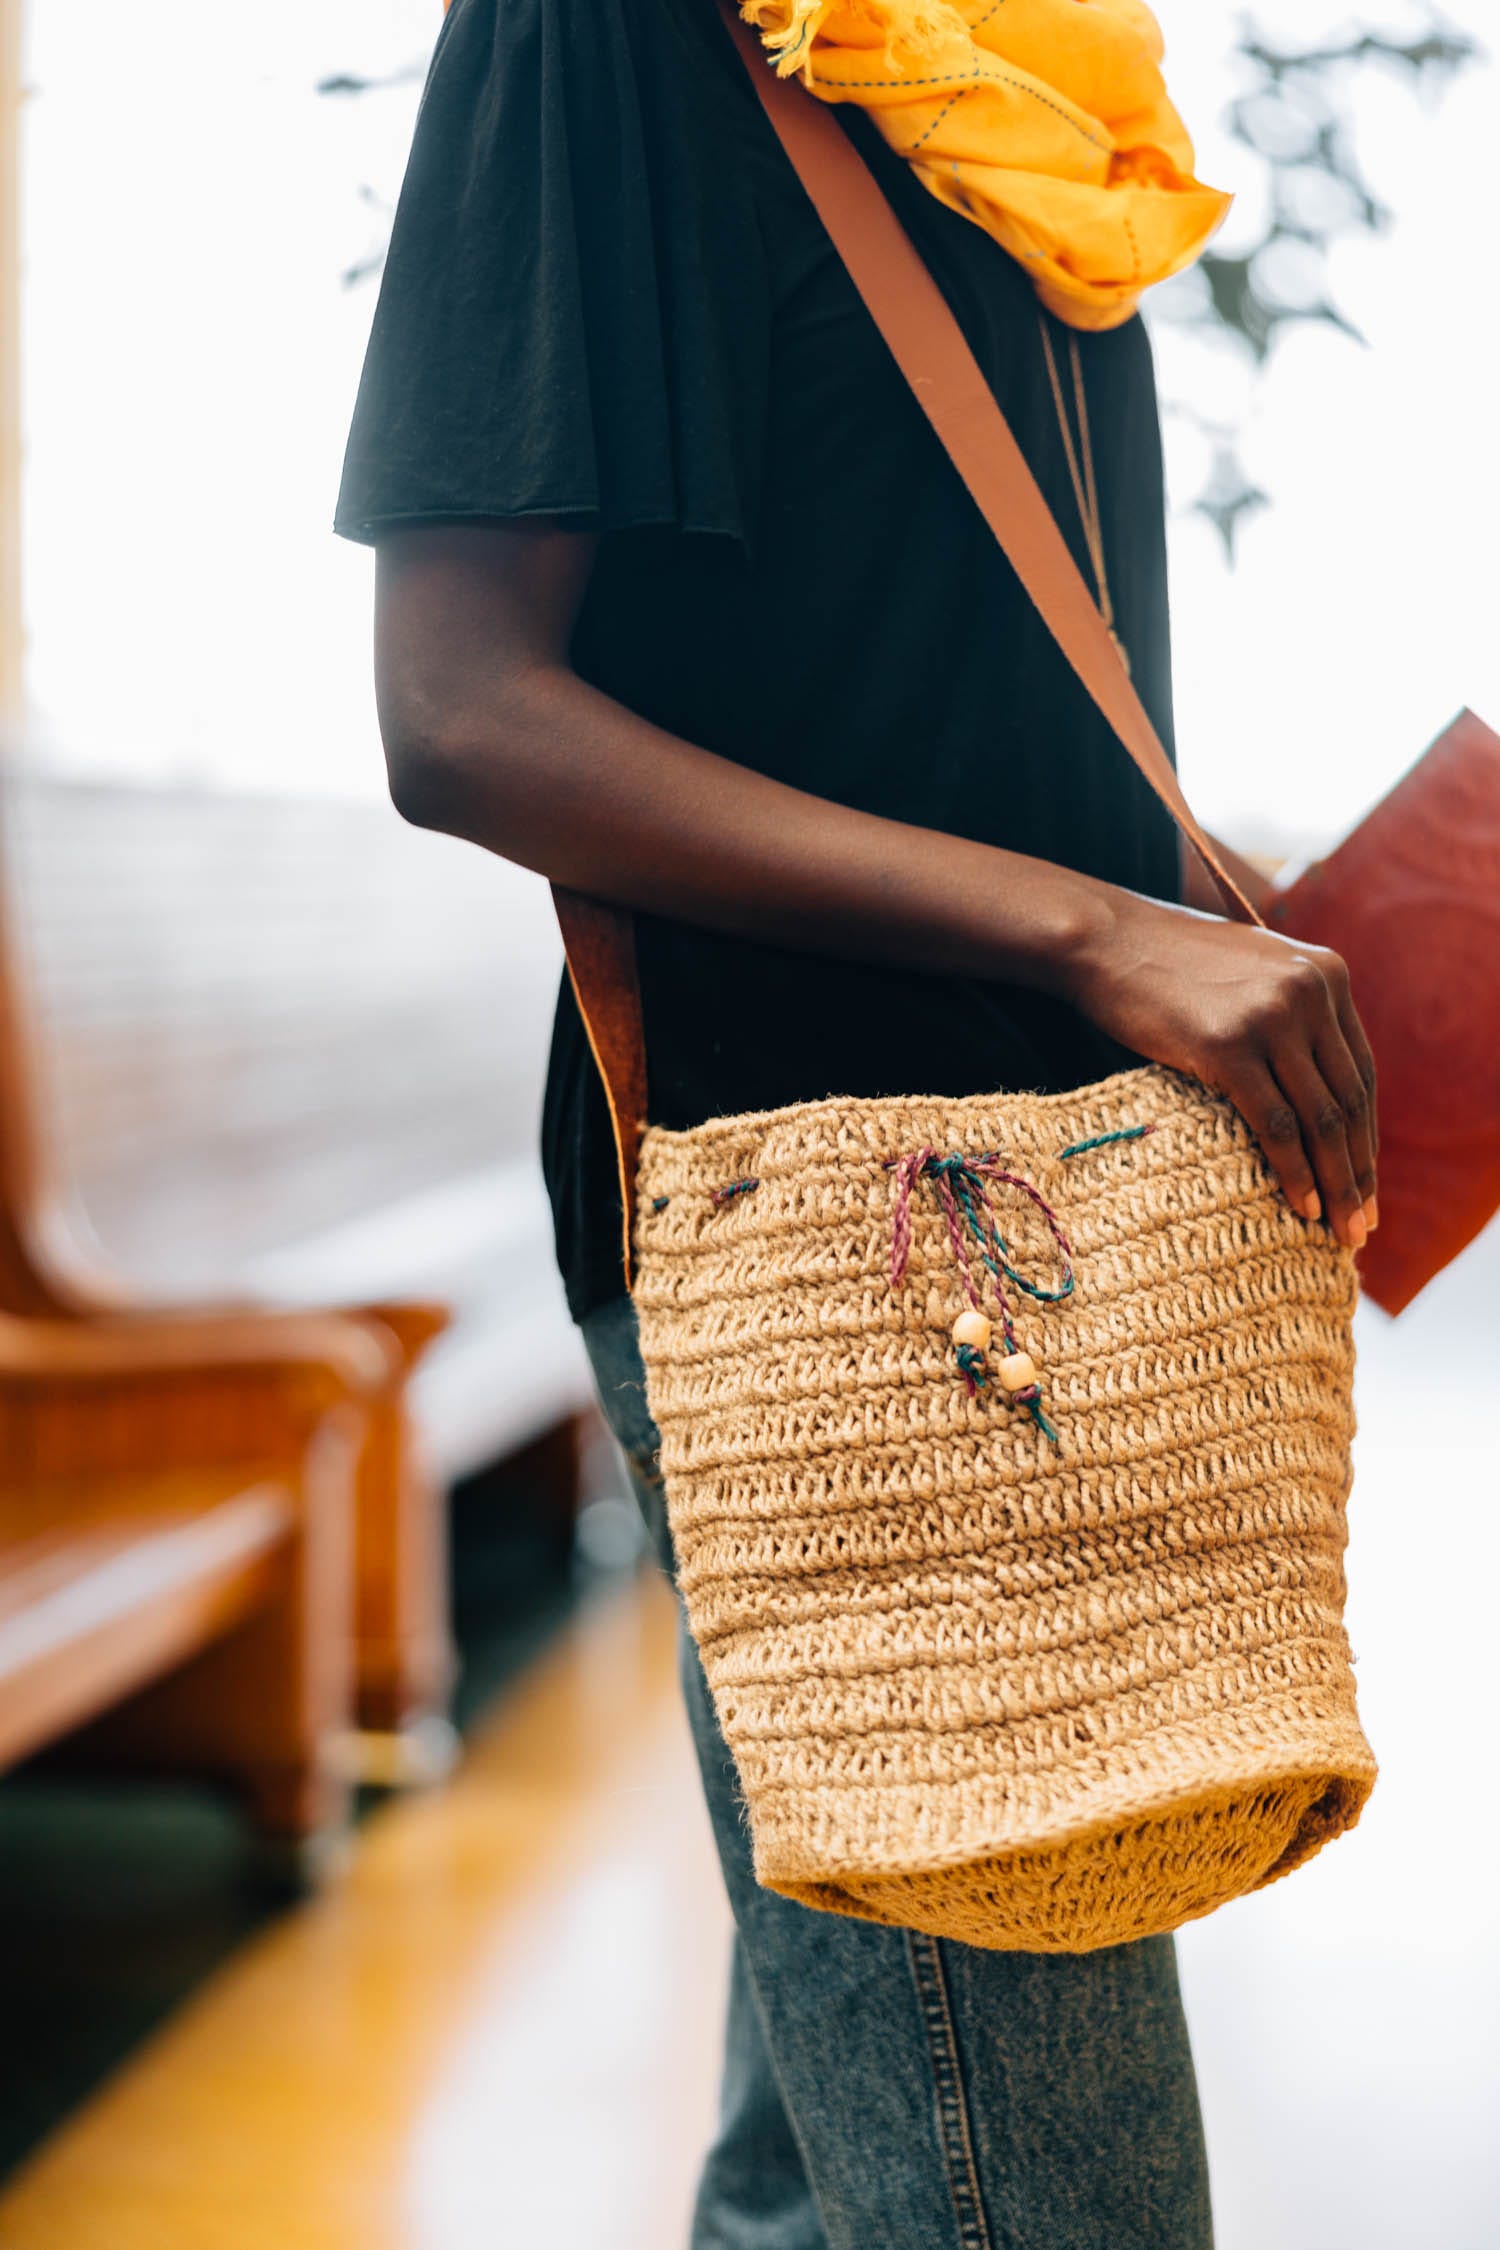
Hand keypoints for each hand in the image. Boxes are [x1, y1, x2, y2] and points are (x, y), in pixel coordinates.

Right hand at [1063, 894, 1377, 1247]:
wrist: (1104, 939)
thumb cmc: (1167, 964)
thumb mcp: (1251, 970)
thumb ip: (1290, 1009)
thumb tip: (1310, 1077)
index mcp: (1327, 971)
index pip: (1360, 1071)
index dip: (1366, 1135)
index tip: (1366, 1182)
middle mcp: (1310, 991)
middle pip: (1350, 1100)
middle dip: (1359, 1170)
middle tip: (1364, 1224)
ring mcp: (1271, 1017)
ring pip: (1321, 1119)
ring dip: (1337, 1183)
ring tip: (1341, 1230)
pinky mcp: (1229, 1046)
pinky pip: (1276, 1123)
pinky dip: (1295, 1171)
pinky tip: (1302, 1205)